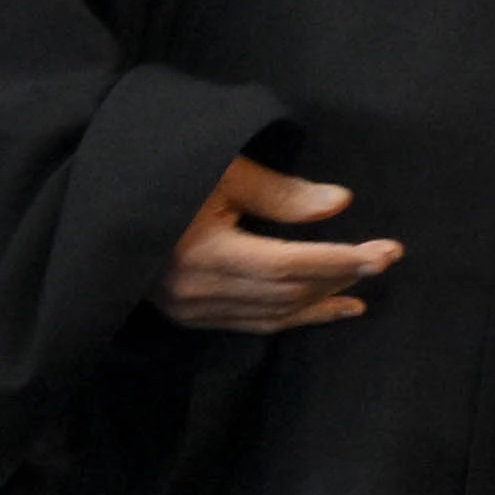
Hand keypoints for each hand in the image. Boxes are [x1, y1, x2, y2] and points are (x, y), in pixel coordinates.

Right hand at [163, 154, 395, 334]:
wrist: (107, 204)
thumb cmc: (169, 173)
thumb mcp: (224, 171)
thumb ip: (281, 193)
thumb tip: (340, 202)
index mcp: (201, 251)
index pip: (288, 265)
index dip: (341, 260)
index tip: (387, 252)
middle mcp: (194, 288)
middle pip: (286, 291)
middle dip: (341, 275)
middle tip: (387, 257)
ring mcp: (188, 308)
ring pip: (274, 312)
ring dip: (324, 298)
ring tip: (366, 281)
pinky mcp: (187, 315)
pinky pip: (255, 323)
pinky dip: (298, 316)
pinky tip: (336, 307)